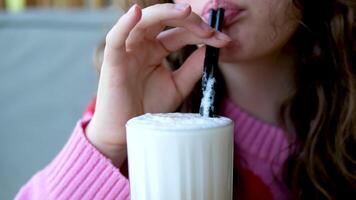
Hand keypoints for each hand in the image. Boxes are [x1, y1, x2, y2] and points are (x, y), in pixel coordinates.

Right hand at [86, 3, 230, 165]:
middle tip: (210, 30)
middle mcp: (143, 45)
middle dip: (189, 20)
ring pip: (144, 22)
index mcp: (157, 49)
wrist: (129, 131)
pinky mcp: (113, 61)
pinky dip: (124, 24)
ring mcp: (128, 51)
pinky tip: (136, 12)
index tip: (224, 40)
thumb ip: (193, 68)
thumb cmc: (149, 108)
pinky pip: (116, 38)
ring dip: (165, 13)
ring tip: (186, 12)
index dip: (202, 32)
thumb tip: (212, 49)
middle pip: (164, 20)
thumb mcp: (178, 86)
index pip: (181, 32)